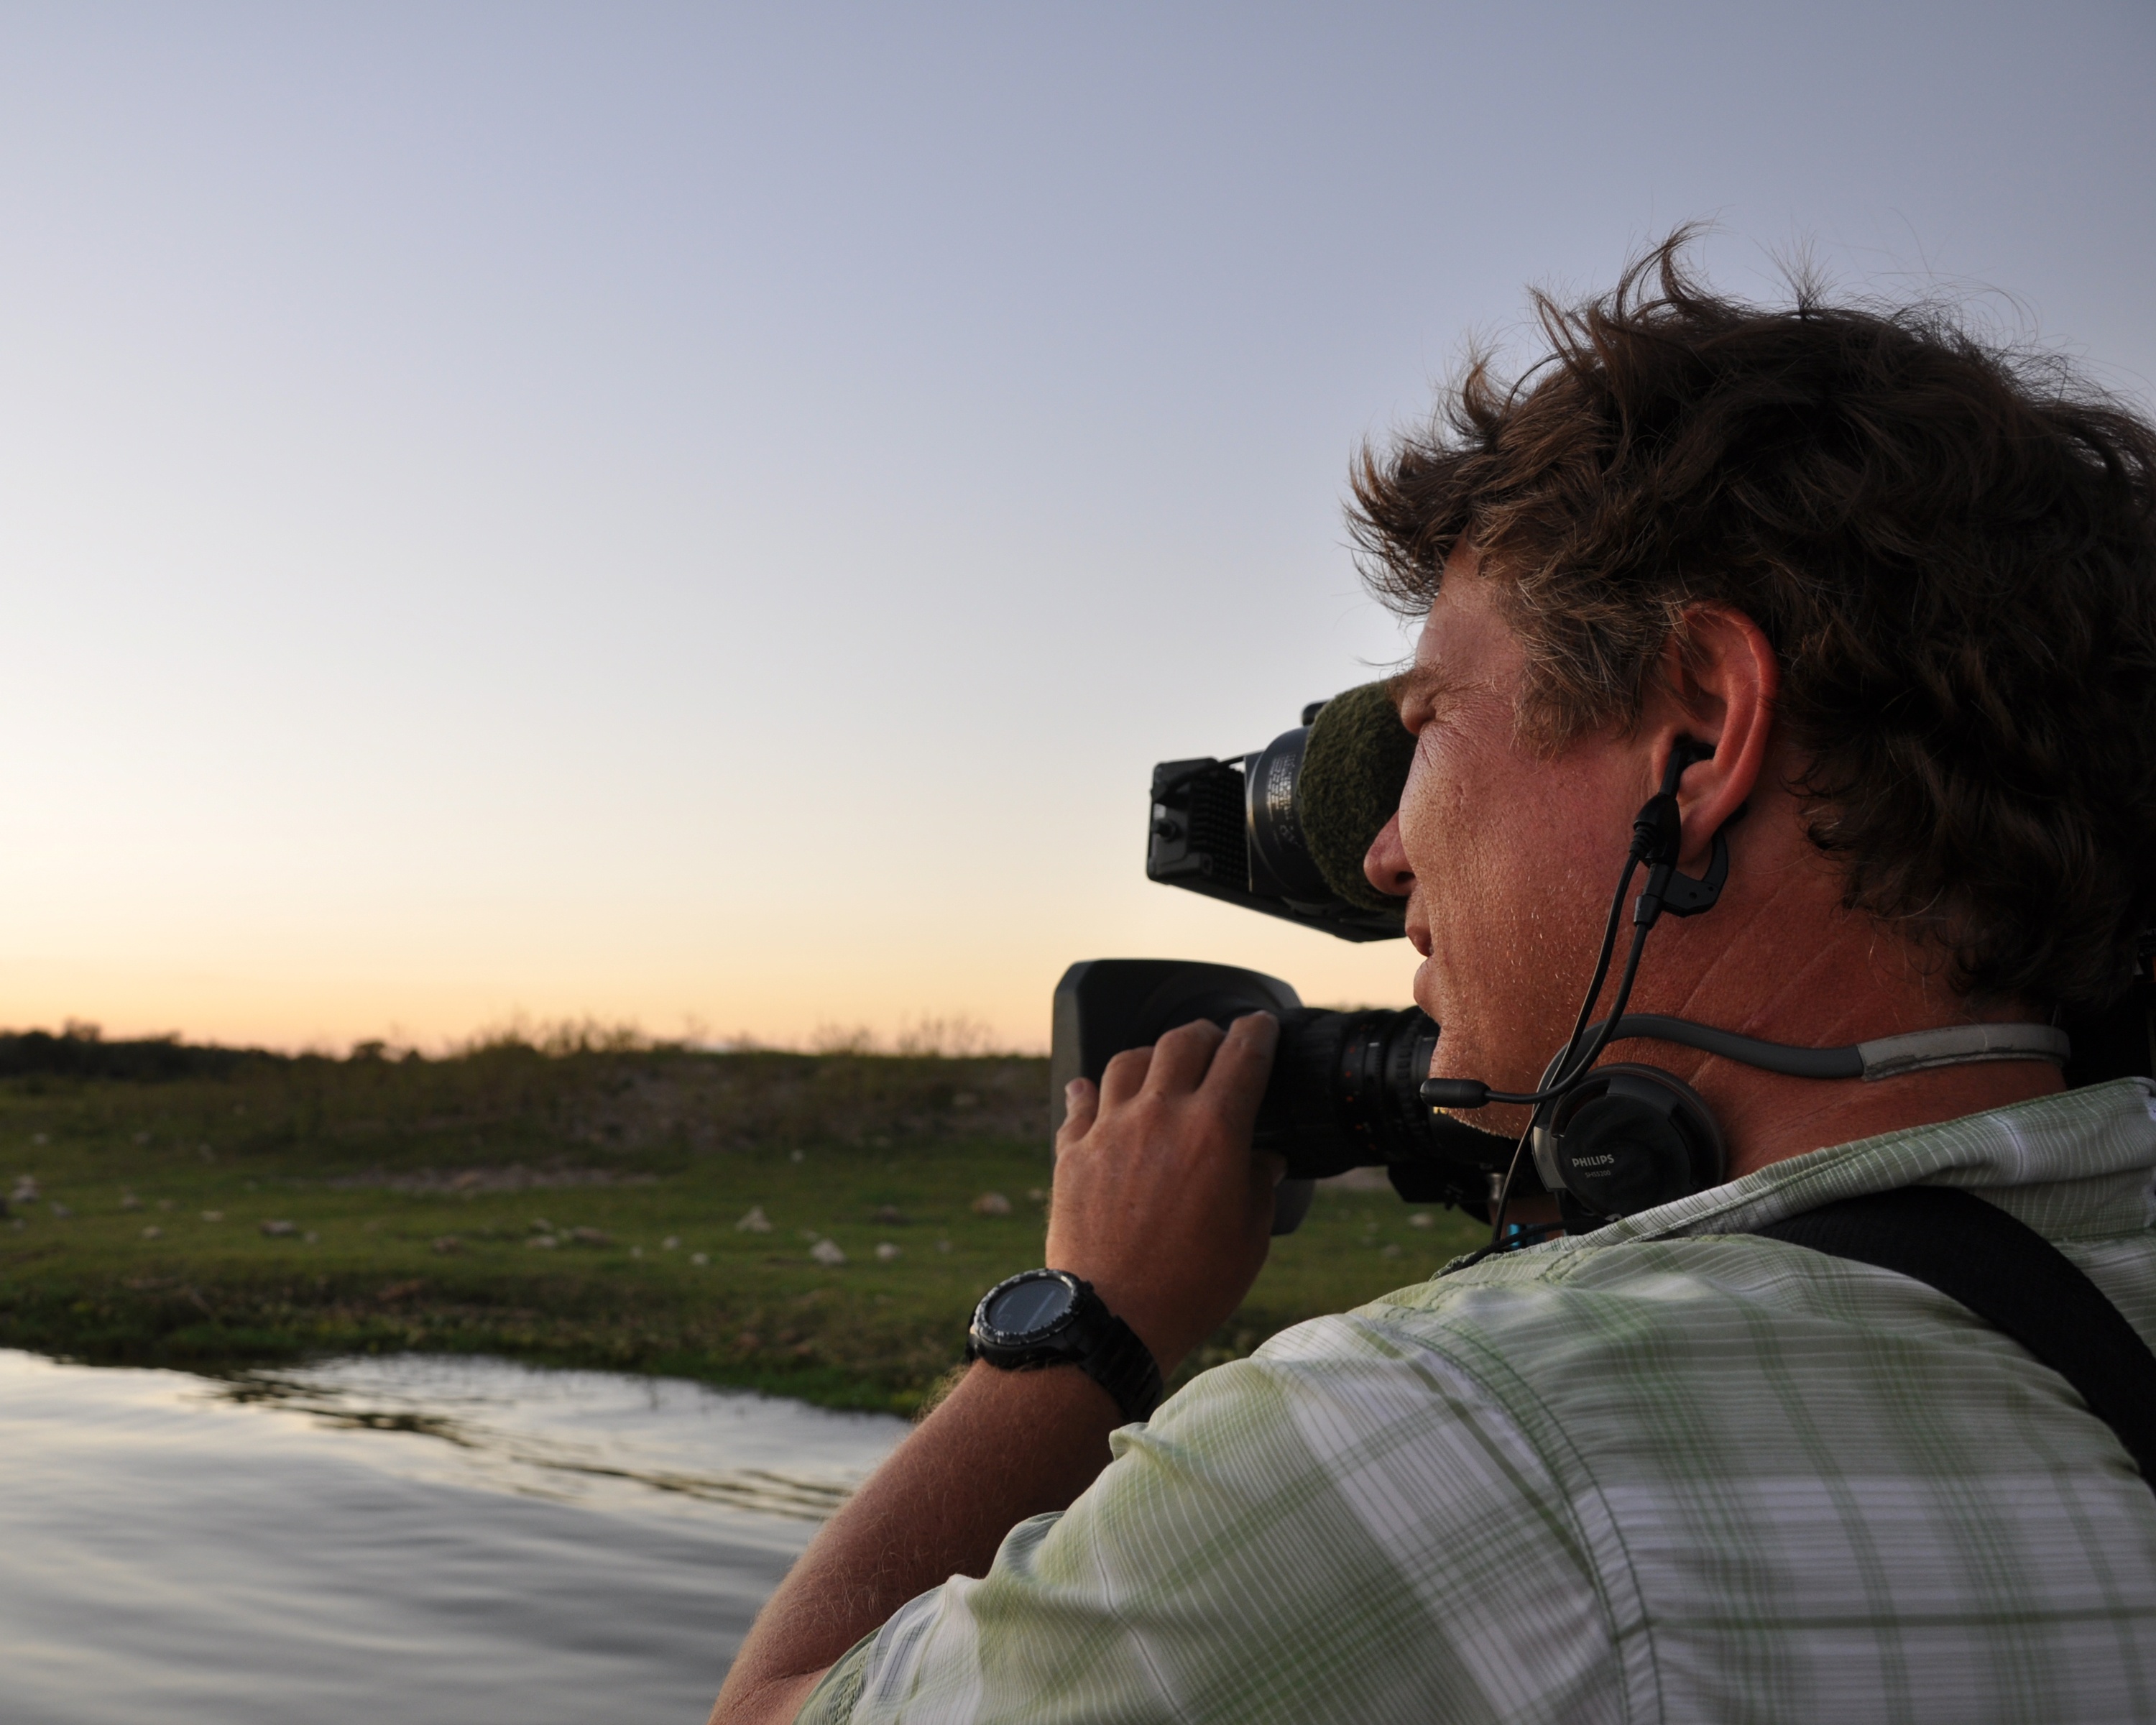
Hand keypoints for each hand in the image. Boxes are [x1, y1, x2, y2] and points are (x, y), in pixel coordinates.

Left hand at [1047, 1012, 1282, 1375]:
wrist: (1111, 1317)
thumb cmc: (1191, 1285)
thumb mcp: (1249, 1237)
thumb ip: (1259, 1185)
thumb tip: (1265, 1159)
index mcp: (1214, 1129)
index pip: (1243, 1054)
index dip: (1257, 1031)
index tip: (1261, 1025)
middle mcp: (1159, 1114)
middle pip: (1183, 1041)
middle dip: (1206, 1033)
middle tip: (1215, 1042)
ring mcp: (1109, 1129)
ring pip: (1127, 1060)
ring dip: (1151, 1056)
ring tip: (1160, 1067)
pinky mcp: (1071, 1152)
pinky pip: (1079, 1101)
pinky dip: (1091, 1091)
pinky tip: (1093, 1093)